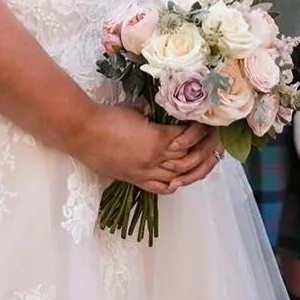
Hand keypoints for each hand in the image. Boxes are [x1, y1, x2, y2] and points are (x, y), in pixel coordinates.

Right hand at [77, 105, 215, 192]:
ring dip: (196, 169)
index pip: (189, 137)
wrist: (84, 133)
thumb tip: (170, 118)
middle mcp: (156, 159)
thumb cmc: (108, 117)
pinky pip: (161, 188)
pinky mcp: (136, 180)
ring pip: (179, 176)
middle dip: (206, 150)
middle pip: (189, 159)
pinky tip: (182, 179)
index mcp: (158, 139)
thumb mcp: (137, 111)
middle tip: (216, 141)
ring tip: (207, 160)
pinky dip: (175, 185)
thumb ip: (157, 119)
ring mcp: (147, 172)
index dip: (201, 131)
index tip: (209, 123)